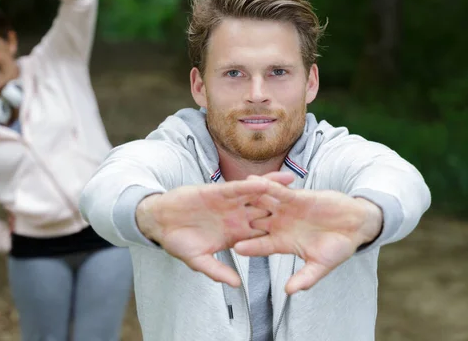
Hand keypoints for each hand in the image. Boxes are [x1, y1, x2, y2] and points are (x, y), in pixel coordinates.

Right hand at [136, 173, 292, 287]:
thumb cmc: (178, 242)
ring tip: (293, 183)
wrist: (160, 221)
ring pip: (255, 196)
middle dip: (284, 207)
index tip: (301, 234)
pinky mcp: (218, 192)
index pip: (262, 234)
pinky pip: (238, 188)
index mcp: (235, 234)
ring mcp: (228, 204)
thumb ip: (217, 271)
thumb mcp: (198, 260)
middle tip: (306, 203)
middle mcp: (236, 217)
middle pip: (265, 211)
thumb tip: (236, 285)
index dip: (280, 233)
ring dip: (272, 189)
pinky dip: (250, 185)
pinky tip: (265, 182)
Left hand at [234, 179, 382, 294]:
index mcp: (282, 243)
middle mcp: (280, 226)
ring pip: (263, 205)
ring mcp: (286, 210)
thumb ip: (305, 278)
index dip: (250, 246)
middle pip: (255, 223)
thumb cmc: (339, 248)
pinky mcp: (295, 196)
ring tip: (232, 196)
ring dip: (249, 200)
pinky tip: (252, 181)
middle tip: (222, 219)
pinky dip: (267, 186)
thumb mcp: (321, 265)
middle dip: (241, 221)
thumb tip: (289, 292)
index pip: (261, 245)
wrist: (355, 225)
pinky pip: (278, 191)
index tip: (236, 248)